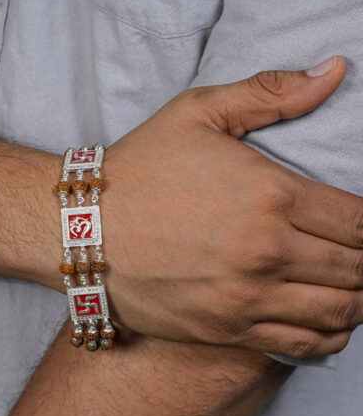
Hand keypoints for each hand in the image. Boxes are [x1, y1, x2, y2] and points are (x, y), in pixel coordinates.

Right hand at [103, 56, 361, 357]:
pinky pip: (302, 344)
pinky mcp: (223, 330)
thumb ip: (270, 93)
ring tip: (351, 285)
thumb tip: (334, 71)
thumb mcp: (196, 113)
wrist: (81, 228)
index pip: (362, 222)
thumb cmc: (138, 169)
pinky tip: (328, 320)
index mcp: (269, 195)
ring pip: (341, 312)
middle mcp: (265, 253)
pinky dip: (330, 336)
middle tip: (360, 254)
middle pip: (359, 269)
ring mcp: (244, 298)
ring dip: (360, 299)